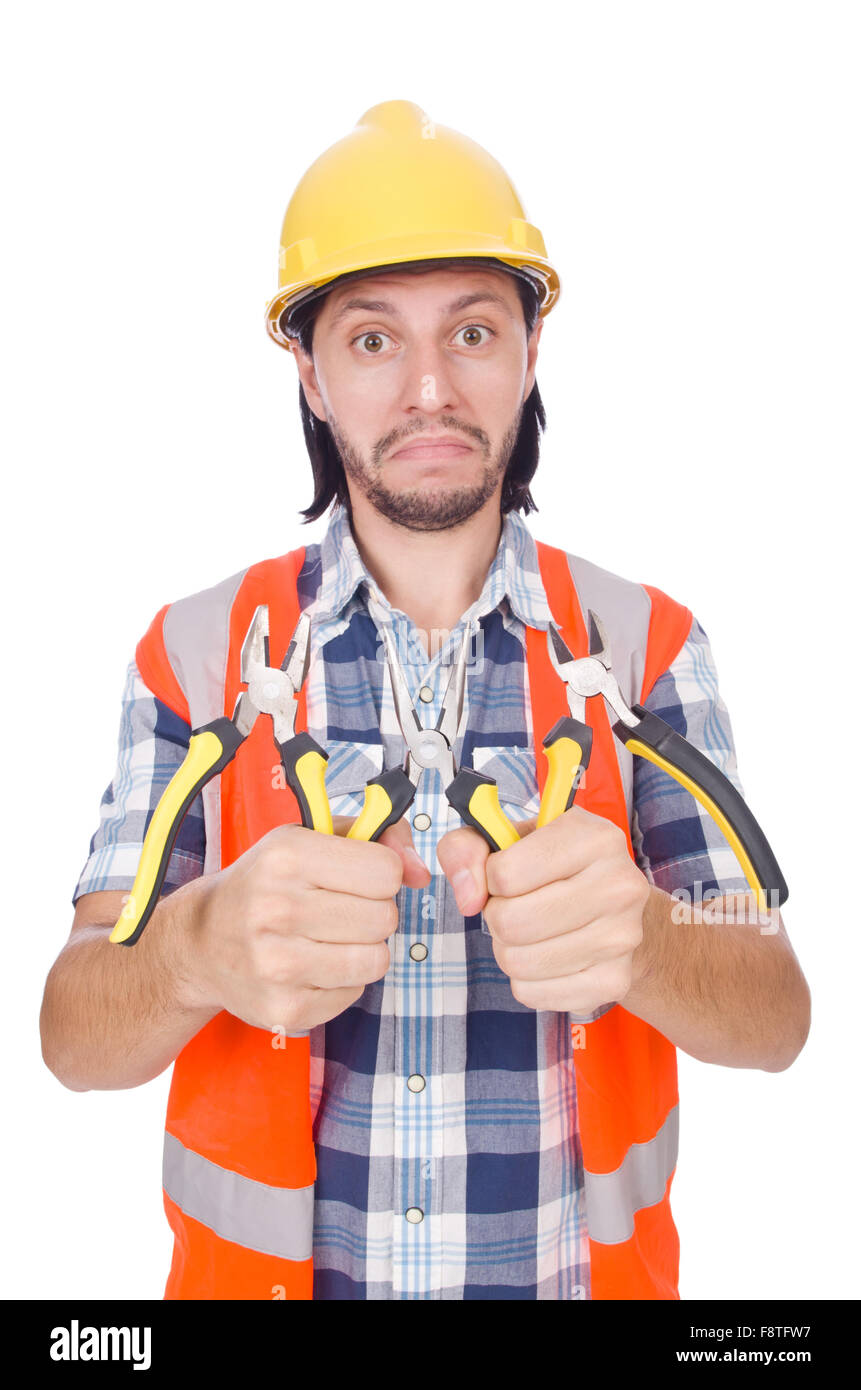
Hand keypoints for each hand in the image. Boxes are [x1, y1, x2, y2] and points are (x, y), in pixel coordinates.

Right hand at [184, 818, 429, 1032]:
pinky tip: (313, 966)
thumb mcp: (309, 838)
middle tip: (340, 910)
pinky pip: (355, 992)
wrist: (200, 943)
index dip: (381, 873)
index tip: (357, 877)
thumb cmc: (266, 884)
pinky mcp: (285, 1010)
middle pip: (385, 916)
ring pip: (377, 959)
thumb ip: (378, 838)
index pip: (385, 870)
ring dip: (364, 949)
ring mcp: (279, 966)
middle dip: (373, 912)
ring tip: (329, 938)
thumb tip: (422, 873)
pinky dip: (344, 980)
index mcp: (286, 857)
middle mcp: (277, 910)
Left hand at [436, 807, 649, 1014]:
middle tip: (514, 908)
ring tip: (530, 931)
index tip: (507, 876)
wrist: (616, 907)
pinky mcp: (614, 981)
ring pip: (519, 961)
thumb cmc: (552, 866)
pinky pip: (533, 993)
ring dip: (508, 949)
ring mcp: (622, 937)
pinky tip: (545, 957)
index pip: (506, 874)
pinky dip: (525, 981)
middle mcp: (619, 885)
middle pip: (511, 922)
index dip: (490, 879)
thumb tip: (469, 898)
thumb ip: (466, 849)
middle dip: (497, 917)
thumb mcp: (506, 839)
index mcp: (595, 838)